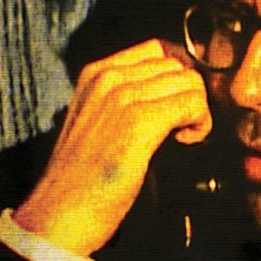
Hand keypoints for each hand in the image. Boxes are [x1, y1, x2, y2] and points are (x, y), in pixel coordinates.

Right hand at [14, 40, 211, 256]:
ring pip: (191, 82)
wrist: (61, 211)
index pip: (159, 49)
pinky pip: (192, 105)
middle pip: (179, 65)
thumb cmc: (83, 176)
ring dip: (198, 110)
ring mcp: (122, 97)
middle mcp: (109, 78)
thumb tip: (169, 94)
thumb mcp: (98, 123)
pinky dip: (200, 124)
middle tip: (183, 125)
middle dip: (191, 94)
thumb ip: (126, 100)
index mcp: (97, 74)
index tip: (178, 105)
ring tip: (184, 135)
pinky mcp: (137, 122)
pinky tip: (184, 141)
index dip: (179, 77)